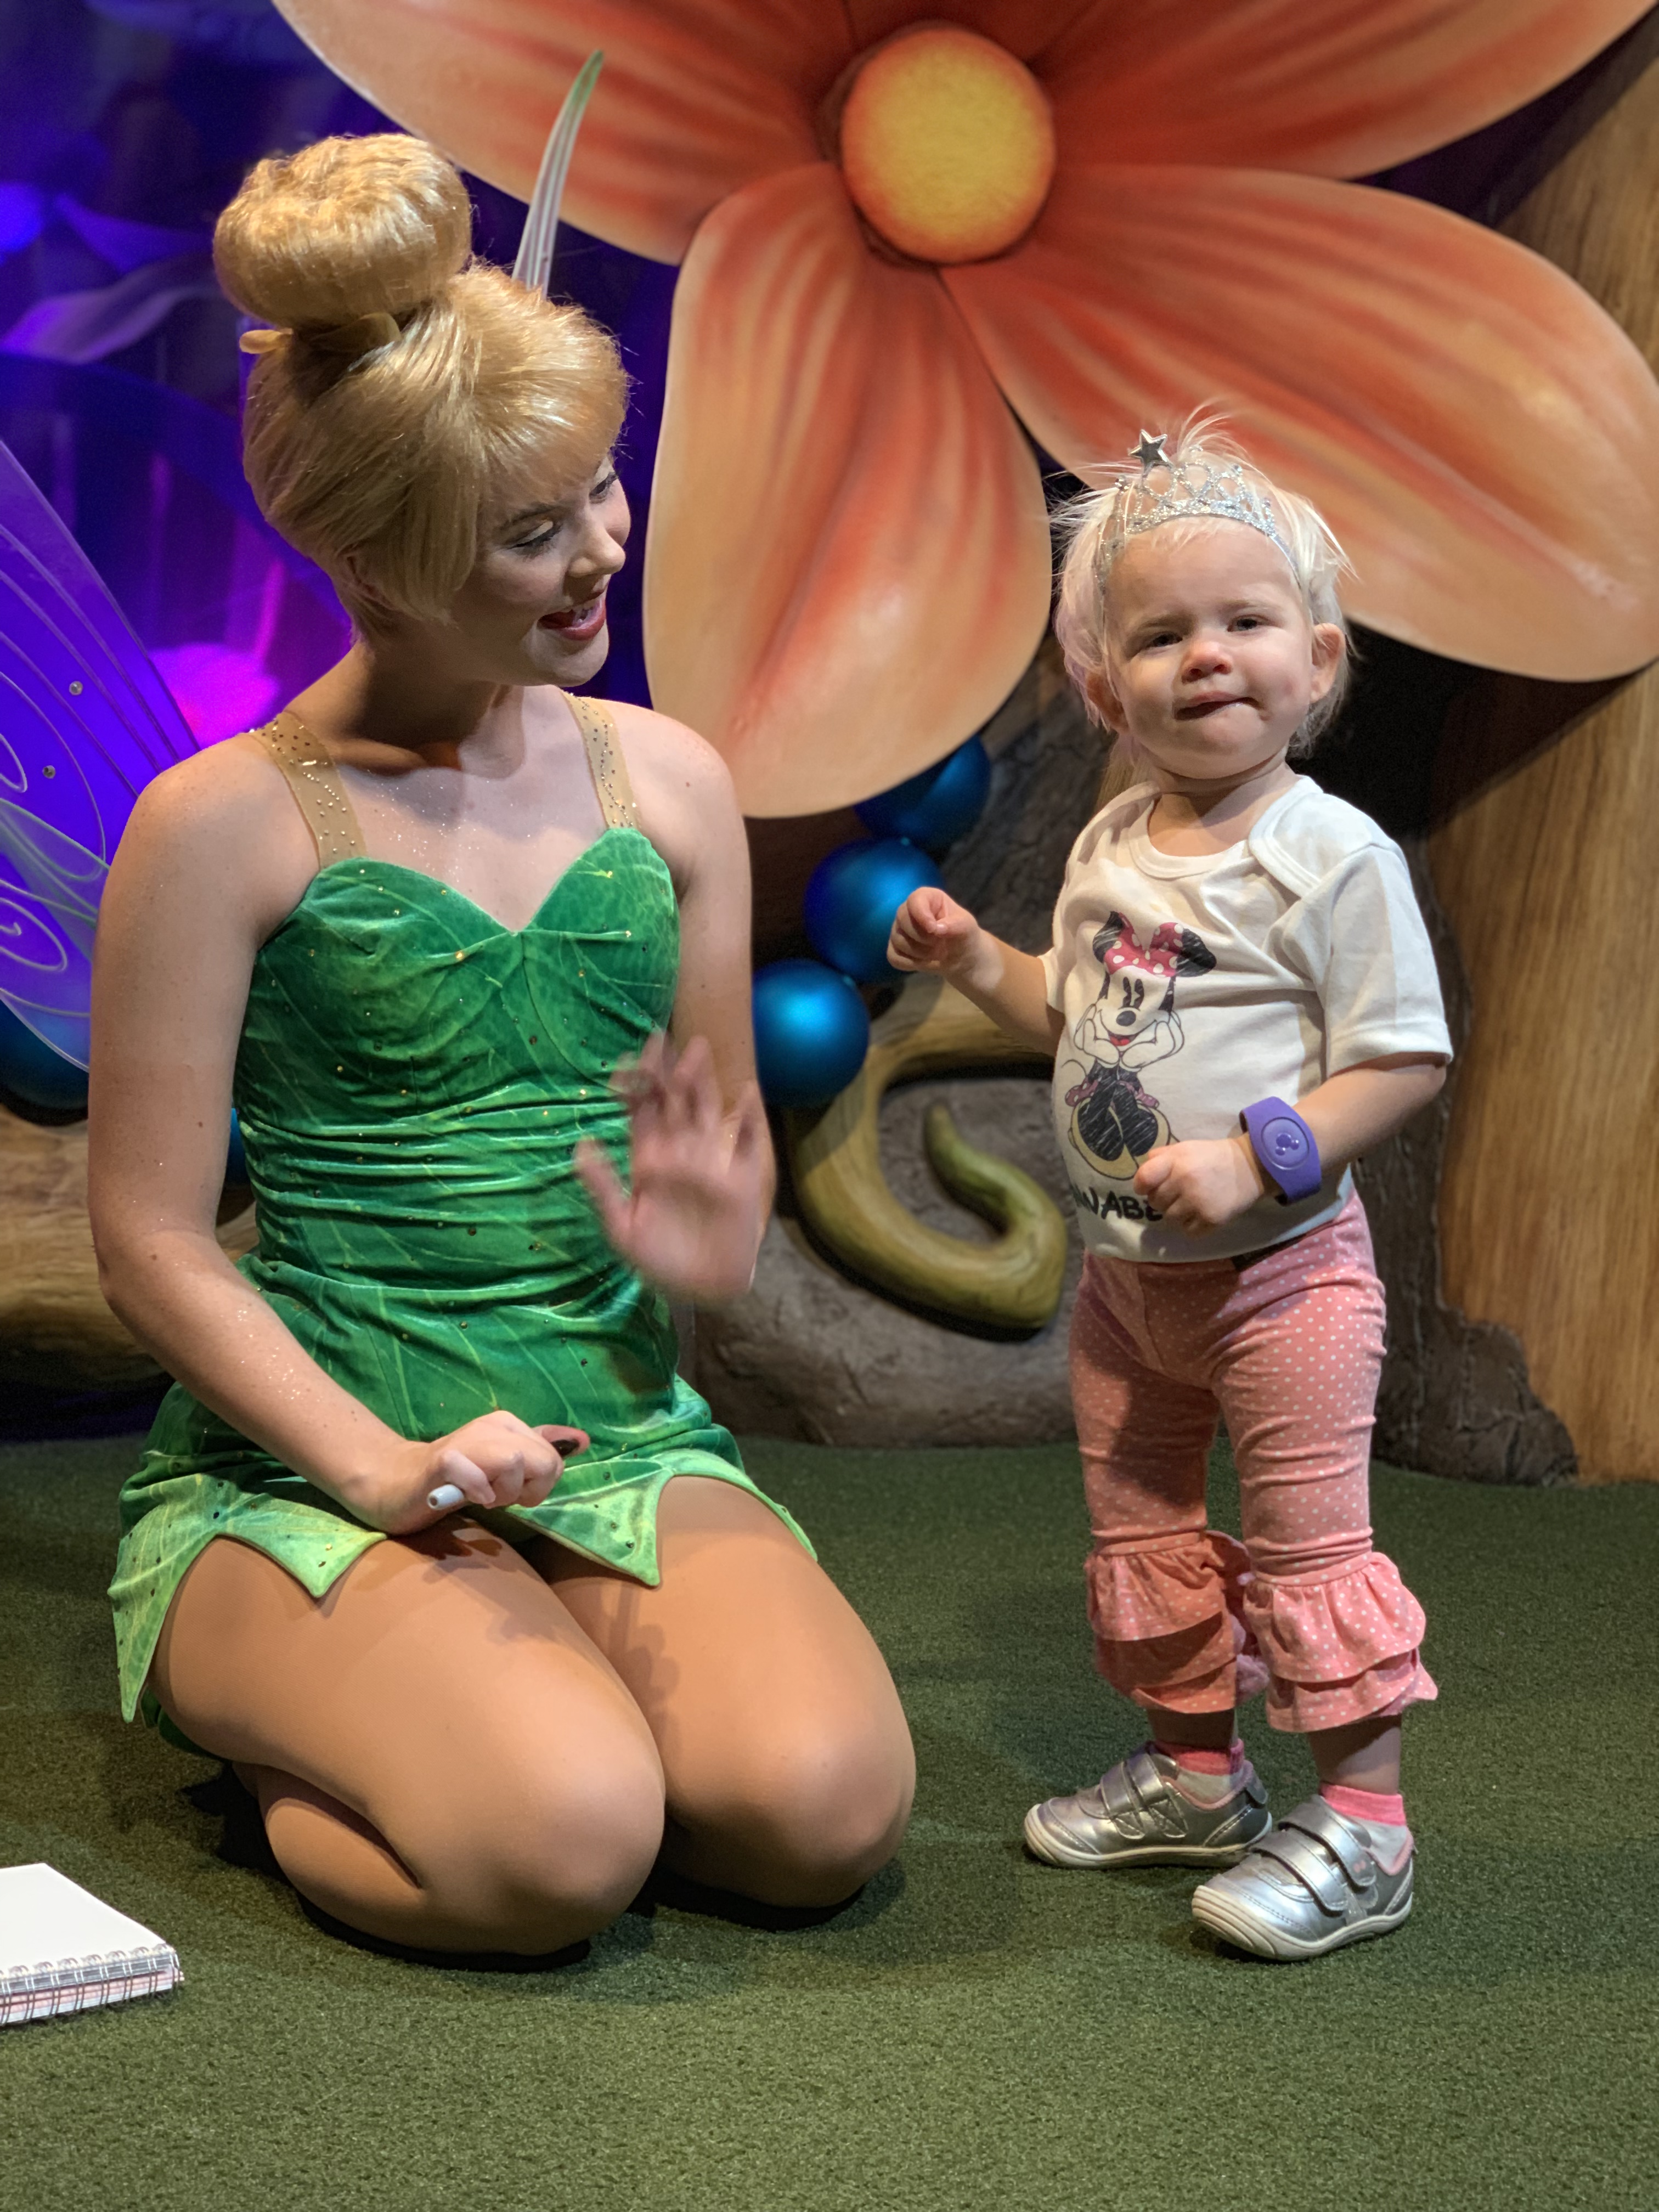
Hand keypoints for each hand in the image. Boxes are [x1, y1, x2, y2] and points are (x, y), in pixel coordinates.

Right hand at [352, 1412, 588, 1534]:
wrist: (398, 1483)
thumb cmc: (456, 1479)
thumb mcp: (503, 1463)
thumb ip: (540, 1450)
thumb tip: (584, 1440)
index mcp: (508, 1425)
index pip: (554, 1458)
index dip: (542, 1485)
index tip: (516, 1493)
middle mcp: (490, 1426)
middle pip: (539, 1459)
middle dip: (528, 1489)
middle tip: (500, 1497)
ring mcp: (465, 1441)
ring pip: (513, 1462)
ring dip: (502, 1493)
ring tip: (482, 1497)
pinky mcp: (442, 1461)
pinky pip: (476, 1476)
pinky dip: (478, 1492)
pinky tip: (470, 1498)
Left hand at [574, 1031, 766, 1302]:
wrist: (703, 1288)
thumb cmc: (659, 1260)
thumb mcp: (621, 1227)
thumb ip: (602, 1187)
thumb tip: (580, 1143)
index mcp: (649, 1158)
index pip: (641, 1111)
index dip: (635, 1084)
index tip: (628, 1058)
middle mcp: (680, 1151)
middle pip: (673, 1100)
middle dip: (667, 1070)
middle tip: (660, 1037)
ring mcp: (713, 1160)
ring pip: (706, 1111)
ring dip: (702, 1081)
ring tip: (696, 1050)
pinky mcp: (742, 1177)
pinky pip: (747, 1142)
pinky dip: (747, 1117)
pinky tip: (745, 1093)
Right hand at [887, 887, 981, 976]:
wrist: (959, 957)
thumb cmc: (962, 935)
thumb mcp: (967, 927)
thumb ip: (955, 925)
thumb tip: (937, 928)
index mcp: (926, 898)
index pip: (915, 900)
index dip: (922, 915)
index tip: (934, 929)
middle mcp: (908, 911)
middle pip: (903, 921)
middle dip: (924, 938)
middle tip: (940, 944)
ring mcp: (898, 930)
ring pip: (898, 941)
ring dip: (920, 953)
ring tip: (936, 953)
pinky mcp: (894, 949)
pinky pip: (894, 957)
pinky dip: (911, 964)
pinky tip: (924, 961)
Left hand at [1135, 1135, 1267, 1234]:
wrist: (1249, 1167)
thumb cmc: (1212, 1157)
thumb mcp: (1185, 1148)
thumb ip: (1161, 1157)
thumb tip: (1142, 1174)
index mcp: (1175, 1161)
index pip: (1143, 1179)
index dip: (1141, 1185)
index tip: (1147, 1187)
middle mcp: (1184, 1181)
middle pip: (1154, 1202)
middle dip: (1162, 1199)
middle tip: (1177, 1193)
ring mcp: (1197, 1202)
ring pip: (1169, 1219)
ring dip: (1177, 1213)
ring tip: (1191, 1203)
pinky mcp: (1211, 1220)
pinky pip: (1187, 1231)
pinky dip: (1191, 1225)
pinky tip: (1201, 1213)